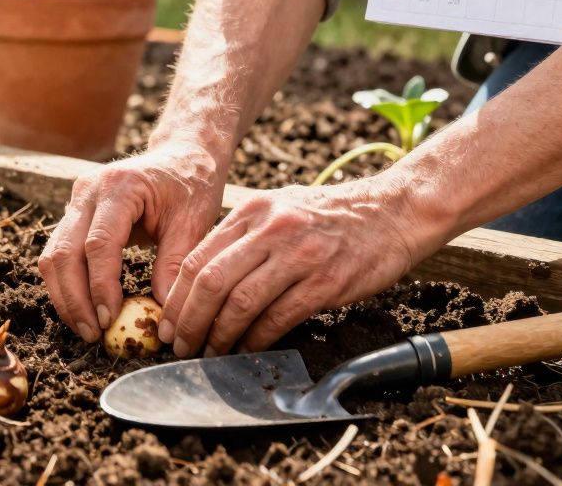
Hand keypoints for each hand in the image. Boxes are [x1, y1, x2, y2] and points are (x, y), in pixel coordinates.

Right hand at [38, 140, 225, 341]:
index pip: (98, 243)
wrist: (181, 155)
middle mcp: (88, 191)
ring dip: (65, 296)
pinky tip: (83, 308)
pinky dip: (67, 284)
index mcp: (119, 186)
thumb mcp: (194, 222)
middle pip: (65, 252)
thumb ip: (175, 264)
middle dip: (75, 299)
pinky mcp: (74, 213)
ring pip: (53, 256)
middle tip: (93, 334)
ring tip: (86, 329)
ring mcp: (76, 201)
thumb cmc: (191, 185)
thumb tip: (163, 315)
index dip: (100, 286)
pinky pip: (59, 253)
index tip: (110, 319)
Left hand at [158, 177, 448, 357]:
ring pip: (240, 303)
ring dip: (219, 336)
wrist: (394, 211)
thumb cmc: (332, 216)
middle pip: (210, 282)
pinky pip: (278, 317)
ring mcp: (299, 254)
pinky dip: (257, 339)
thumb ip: (242, 237)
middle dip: (189, 321)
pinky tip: (248, 349)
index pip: (196, 258)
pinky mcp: (326, 280)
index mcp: (252, 211)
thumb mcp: (279, 209)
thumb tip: (200, 279)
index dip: (176, 297)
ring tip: (210, 352)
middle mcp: (271, 228)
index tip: (167, 323)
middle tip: (181, 345)